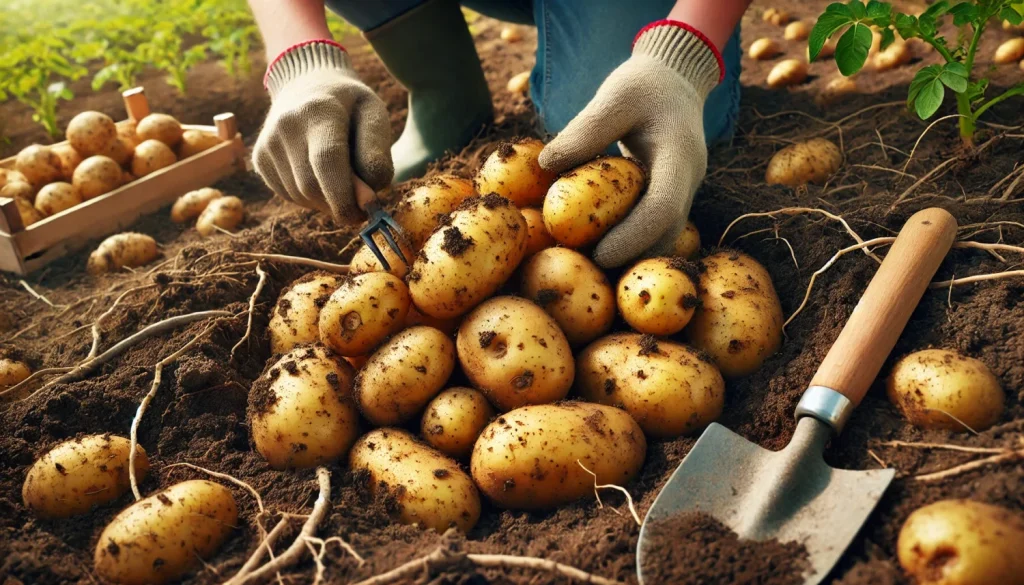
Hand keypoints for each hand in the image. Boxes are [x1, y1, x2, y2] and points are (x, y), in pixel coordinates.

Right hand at [254, 41, 392, 223]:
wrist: (306, 83)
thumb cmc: (350, 104)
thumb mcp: (374, 114)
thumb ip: (377, 154)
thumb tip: (368, 198)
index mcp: (318, 110)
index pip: (327, 162)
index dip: (345, 196)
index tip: (365, 214)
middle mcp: (286, 126)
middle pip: (311, 186)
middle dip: (339, 204)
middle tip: (361, 205)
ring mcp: (268, 143)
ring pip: (300, 195)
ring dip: (326, 201)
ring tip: (341, 181)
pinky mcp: (260, 159)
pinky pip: (289, 195)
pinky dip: (310, 197)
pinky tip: (321, 177)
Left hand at [539, 22, 722, 267]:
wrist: (675, 81)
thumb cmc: (644, 85)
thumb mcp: (616, 95)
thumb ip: (586, 128)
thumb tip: (546, 164)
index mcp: (680, 156)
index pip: (664, 208)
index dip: (633, 237)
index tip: (598, 255)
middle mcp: (688, 182)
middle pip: (666, 234)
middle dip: (629, 257)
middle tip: (584, 269)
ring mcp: (682, 193)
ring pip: (662, 238)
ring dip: (629, 256)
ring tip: (585, 264)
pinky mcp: (669, 198)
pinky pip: (652, 230)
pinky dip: (628, 243)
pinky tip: (594, 249)